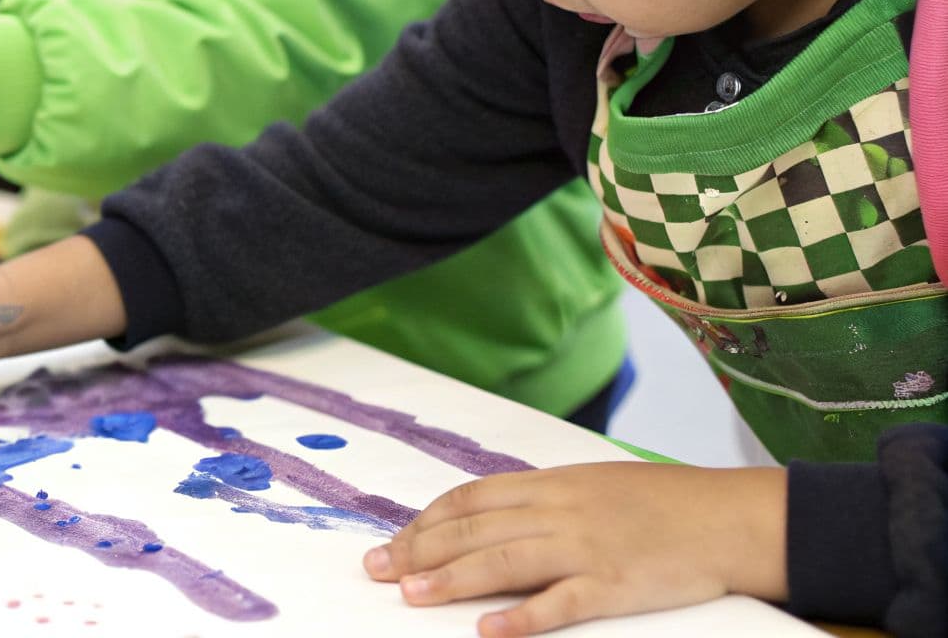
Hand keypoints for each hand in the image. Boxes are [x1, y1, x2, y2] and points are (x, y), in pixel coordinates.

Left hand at [363, 463, 787, 634]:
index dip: (426, 521)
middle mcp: (560, 512)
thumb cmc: (663, 503)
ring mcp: (586, 548)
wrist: (730, 517)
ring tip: (411, 595)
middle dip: (419, 549)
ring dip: (452, 579)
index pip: (470, 499)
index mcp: (552, 484)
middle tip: (377, 571)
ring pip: (504, 561)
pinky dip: (523, 617)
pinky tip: (489, 630)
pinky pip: (561, 603)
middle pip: (474, 529)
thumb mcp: (593, 486)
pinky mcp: (616, 586)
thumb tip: (489, 519)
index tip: (394, 542)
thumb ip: (542, 501)